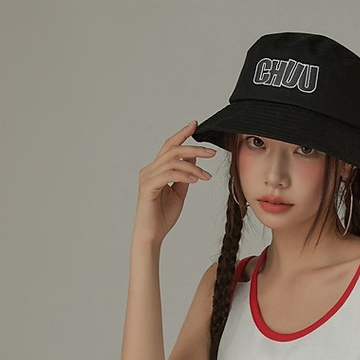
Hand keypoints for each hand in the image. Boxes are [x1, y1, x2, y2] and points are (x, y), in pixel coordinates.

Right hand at [133, 119, 217, 244]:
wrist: (152, 235)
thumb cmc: (163, 216)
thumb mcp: (179, 191)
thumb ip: (185, 174)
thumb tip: (193, 158)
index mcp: (156, 169)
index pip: (170, 146)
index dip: (182, 134)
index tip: (195, 124)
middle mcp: (149, 170)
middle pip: (172, 149)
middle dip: (194, 148)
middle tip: (212, 152)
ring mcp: (147, 178)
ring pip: (173, 161)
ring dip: (194, 167)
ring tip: (206, 176)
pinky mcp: (148, 187)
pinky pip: (168, 175)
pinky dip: (184, 175)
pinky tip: (196, 180)